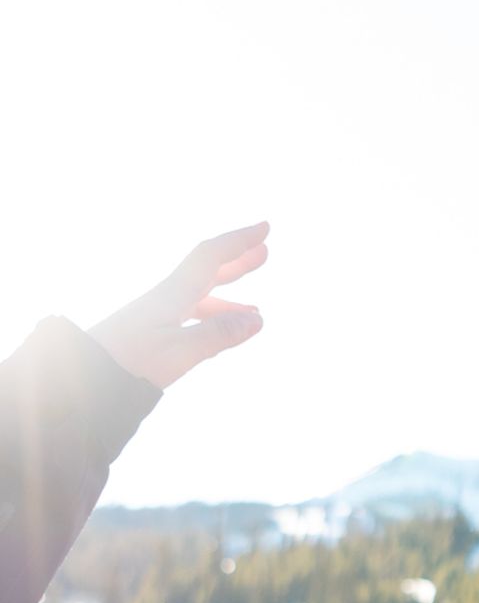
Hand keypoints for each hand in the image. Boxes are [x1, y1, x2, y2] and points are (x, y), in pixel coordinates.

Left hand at [89, 224, 268, 388]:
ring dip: (231, 296)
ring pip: (204, 296)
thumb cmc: (132, 361)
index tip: (265, 228)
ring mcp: (162, 313)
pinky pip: (195, 316)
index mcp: (173, 293)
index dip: (239, 241)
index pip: (211, 256)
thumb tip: (258, 319)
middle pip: (208, 269)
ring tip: (256, 309)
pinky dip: (216, 319)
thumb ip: (219, 334)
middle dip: (238, 260)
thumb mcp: (180, 351)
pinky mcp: (156, 330)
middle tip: (265, 250)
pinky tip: (226, 331)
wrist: (90, 373)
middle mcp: (168, 297)